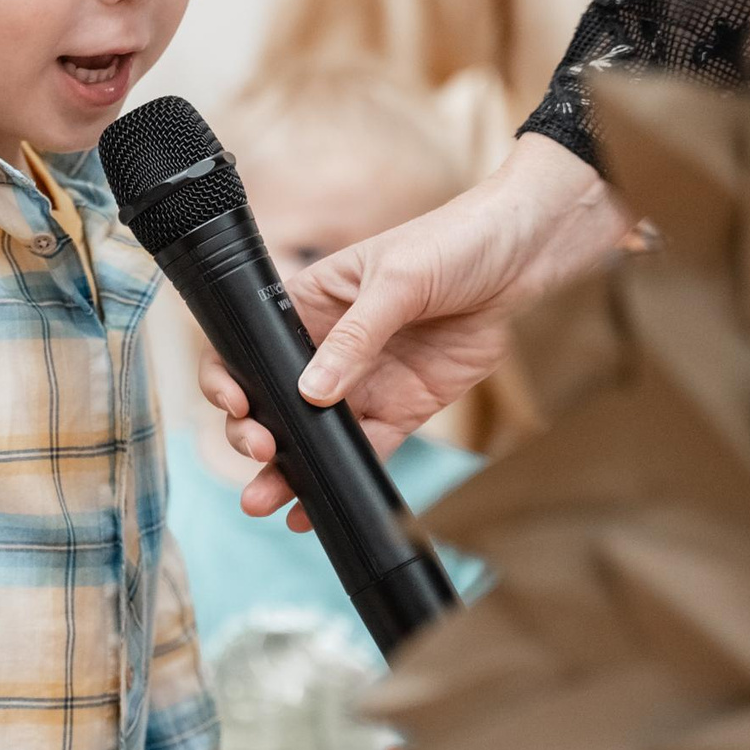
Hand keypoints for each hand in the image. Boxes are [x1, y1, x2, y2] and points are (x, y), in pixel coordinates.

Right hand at [199, 133, 631, 526]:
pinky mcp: (401, 407)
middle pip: (272, 399)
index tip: (237, 404)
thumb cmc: (450, 243)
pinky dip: (344, 478)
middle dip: (254, 433)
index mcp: (308, 303)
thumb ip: (355, 337)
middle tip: (260, 453)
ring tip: (266, 502)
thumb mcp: (397, 280)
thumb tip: (312, 393)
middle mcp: (325, 346)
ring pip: (314, 434)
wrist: (521, 258)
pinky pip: (367, 450)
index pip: (248, 343)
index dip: (229, 376)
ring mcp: (363, 380)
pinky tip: (318, 506)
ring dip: (289, 469)